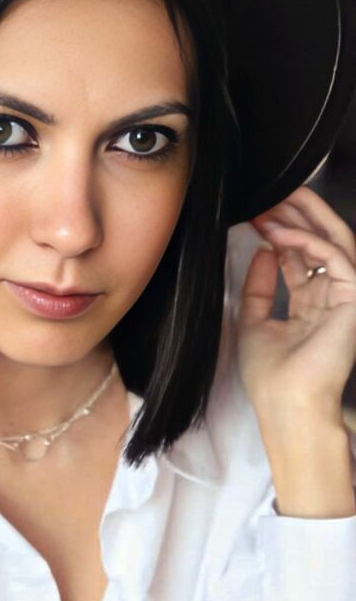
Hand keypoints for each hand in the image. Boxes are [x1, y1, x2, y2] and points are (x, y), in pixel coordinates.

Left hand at [237, 185, 355, 436]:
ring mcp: (347, 298)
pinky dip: (306, 241)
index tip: (255, 216)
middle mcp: (333, 298)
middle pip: (321, 245)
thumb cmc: (270, 375)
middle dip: (297, 217)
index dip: (280, 235)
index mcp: (313, 306)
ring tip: (275, 201)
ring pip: (335, 242)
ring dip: (305, 219)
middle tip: (271, 195)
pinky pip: (335, 257)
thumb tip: (263, 251)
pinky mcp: (355, 298)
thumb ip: (260, 286)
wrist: (285, 404)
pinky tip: (278, 232)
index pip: (302, 259)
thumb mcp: (254, 321)